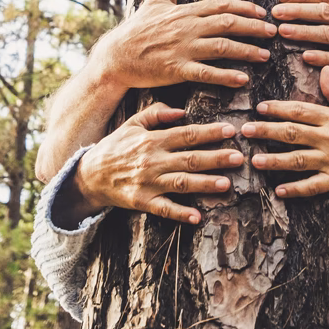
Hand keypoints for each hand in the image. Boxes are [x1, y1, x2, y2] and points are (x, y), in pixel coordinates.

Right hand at [64, 103, 245, 225]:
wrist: (89, 175)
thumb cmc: (115, 147)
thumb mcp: (132, 124)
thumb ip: (156, 113)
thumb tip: (181, 110)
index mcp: (152, 140)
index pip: (185, 135)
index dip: (209, 133)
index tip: (230, 130)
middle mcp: (152, 161)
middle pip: (189, 159)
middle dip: (216, 158)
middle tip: (239, 157)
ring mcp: (148, 183)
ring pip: (181, 183)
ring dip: (205, 184)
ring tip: (227, 184)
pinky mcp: (142, 202)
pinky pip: (163, 209)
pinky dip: (180, 214)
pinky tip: (196, 217)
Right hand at [100, 0, 276, 88]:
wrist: (116, 56)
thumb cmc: (137, 28)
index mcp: (185, 11)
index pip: (221, 5)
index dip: (244, 8)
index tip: (263, 12)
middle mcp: (187, 27)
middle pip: (228, 24)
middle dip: (254, 27)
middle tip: (273, 32)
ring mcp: (183, 49)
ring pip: (222, 47)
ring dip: (246, 51)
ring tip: (265, 55)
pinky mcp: (177, 70)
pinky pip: (206, 73)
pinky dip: (226, 76)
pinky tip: (243, 79)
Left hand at [241, 66, 328, 224]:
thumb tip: (324, 68)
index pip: (300, 110)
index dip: (278, 108)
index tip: (259, 107)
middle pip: (293, 133)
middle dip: (267, 131)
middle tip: (246, 131)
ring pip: (298, 160)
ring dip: (275, 161)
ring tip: (255, 160)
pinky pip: (313, 186)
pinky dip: (296, 189)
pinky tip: (279, 190)